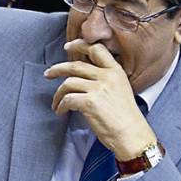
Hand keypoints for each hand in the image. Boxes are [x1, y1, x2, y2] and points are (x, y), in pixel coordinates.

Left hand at [44, 40, 156, 160]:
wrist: (132, 135)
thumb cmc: (125, 118)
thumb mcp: (120, 90)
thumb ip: (104, 79)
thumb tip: (82, 76)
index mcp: (116, 71)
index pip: (97, 49)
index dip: (80, 45)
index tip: (68, 46)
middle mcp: (108, 76)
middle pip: (75, 65)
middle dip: (57, 69)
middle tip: (48, 74)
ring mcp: (99, 88)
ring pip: (68, 83)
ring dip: (58, 94)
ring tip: (57, 103)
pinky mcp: (90, 102)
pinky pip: (67, 99)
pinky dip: (60, 106)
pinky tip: (61, 112)